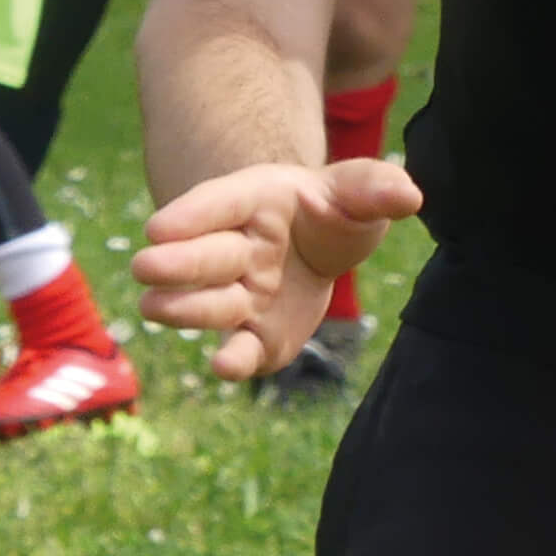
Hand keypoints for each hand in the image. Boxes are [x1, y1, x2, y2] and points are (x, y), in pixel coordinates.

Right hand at [132, 157, 422, 379]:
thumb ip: (374, 189)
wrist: (319, 246)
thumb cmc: (331, 211)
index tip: (160, 227)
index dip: (191, 214)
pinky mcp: (255, 337)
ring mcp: (240, 295)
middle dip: (178, 264)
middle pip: (205, 256)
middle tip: (147, 266)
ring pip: (210, 304)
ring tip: (156, 310)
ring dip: (187, 309)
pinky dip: (233, 361)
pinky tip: (225, 367)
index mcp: (255, 202)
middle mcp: (238, 250)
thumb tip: (408, 194)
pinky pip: (240, 350)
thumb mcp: (356, 191)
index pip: (220, 203)